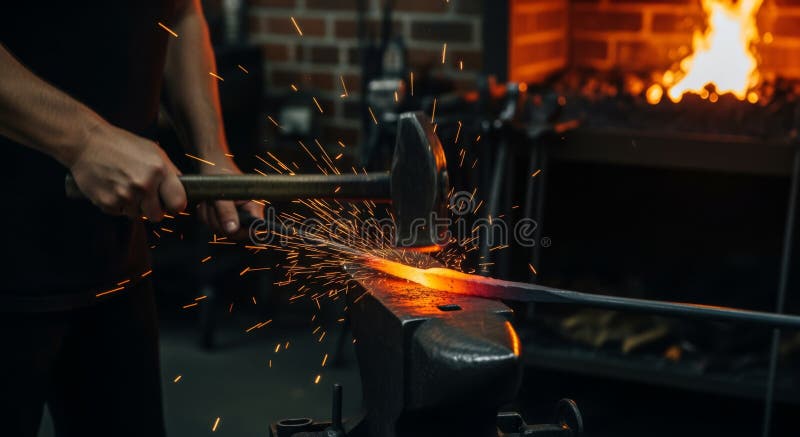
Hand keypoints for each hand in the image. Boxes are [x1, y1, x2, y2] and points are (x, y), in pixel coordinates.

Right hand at [68, 123, 186, 220]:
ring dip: (133, 206)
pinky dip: (117, 204)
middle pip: (157, 216)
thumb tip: (184, 189)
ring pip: (137, 215)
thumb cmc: (122, 144)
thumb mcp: (153, 151)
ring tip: (125, 186)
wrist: (86, 143)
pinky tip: (113, 187)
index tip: (170, 202)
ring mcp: (124, 196)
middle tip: (145, 197)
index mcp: (159, 171)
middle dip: (153, 209)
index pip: (178, 203)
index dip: (175, 205)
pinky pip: (119, 213)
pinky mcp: (107, 203)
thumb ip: (170, 171)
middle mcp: (143, 185)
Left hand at [196, 158, 264, 238]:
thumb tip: (232, 230)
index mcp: (253, 207)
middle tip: (213, 205)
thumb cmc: (220, 175)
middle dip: (218, 221)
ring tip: (209, 201)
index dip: (241, 232)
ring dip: (209, 216)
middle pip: (234, 233)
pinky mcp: (221, 217)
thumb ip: (227, 211)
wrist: (211, 166)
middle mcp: (245, 214)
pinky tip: (206, 204)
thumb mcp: (222, 192)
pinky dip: (205, 216)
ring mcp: (233, 217)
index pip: (254, 230)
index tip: (228, 225)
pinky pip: (211, 225)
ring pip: (220, 229)